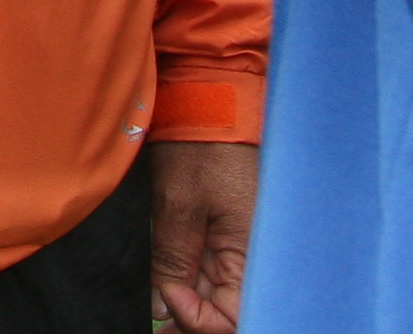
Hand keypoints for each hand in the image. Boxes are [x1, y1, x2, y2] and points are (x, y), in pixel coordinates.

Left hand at [148, 138, 257, 333]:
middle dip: (191, 316)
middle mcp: (253, 255)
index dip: (198, 320)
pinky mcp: (228, 232)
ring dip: (189, 298)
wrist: (210, 101)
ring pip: (217, 293)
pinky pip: (212, 269)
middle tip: (160, 312)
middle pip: (227, 311)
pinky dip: (190, 277)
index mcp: (251, 253)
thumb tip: (163, 308)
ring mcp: (241, 244)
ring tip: (160, 295)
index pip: (235, 318)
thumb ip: (174, 260)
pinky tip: (168, 277)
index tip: (166, 296)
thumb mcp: (179, 204)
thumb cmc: (200, 146)